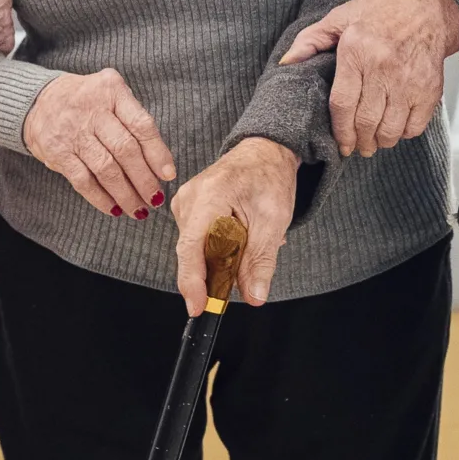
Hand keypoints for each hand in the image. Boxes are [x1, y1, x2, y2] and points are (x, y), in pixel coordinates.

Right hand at [22, 68, 177, 218]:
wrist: (37, 101)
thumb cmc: (86, 101)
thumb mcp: (110, 94)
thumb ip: (132, 118)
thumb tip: (160, 162)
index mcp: (112, 91)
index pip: (141, 125)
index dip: (158, 153)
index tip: (168, 174)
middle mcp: (93, 110)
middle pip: (125, 150)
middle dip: (144, 179)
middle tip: (155, 198)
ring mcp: (74, 132)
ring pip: (106, 169)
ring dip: (125, 194)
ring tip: (138, 209)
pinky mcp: (58, 152)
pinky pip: (83, 181)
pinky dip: (100, 198)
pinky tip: (113, 208)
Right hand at [169, 137, 297, 315]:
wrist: (263, 151)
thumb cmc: (269, 177)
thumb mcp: (274, 220)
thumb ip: (261, 261)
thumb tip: (254, 297)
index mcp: (210, 195)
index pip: (193, 246)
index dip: (193, 281)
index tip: (199, 307)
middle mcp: (189, 198)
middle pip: (195, 253)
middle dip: (220, 268)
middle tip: (251, 261)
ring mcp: (184, 203)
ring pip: (197, 250)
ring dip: (222, 256)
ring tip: (251, 235)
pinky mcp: (187, 209)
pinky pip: (199, 242)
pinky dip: (218, 247)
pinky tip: (238, 232)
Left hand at [281, 0, 458, 156]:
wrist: (428, 3)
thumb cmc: (383, 8)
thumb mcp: (341, 16)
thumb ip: (310, 40)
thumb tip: (287, 63)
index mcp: (356, 50)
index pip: (342, 104)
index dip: (339, 131)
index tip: (340, 142)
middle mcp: (383, 67)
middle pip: (365, 122)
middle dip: (358, 142)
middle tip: (356, 146)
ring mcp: (409, 80)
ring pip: (390, 130)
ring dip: (380, 142)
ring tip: (374, 140)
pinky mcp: (430, 88)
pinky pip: (414, 126)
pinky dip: (404, 134)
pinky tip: (396, 127)